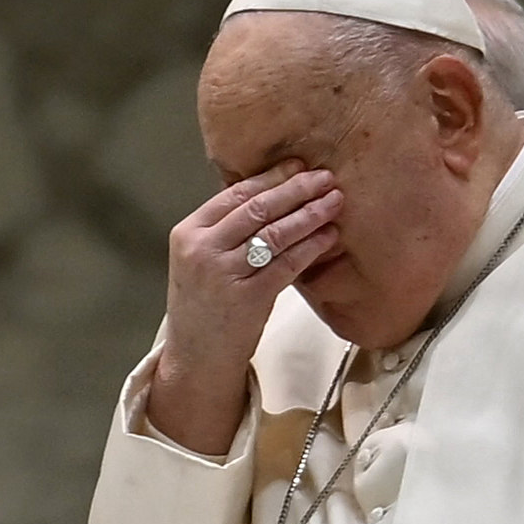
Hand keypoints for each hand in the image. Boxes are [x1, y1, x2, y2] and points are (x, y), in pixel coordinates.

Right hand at [148, 159, 342, 452]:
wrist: (197, 359)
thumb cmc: (205, 306)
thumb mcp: (200, 261)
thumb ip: (225, 230)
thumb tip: (270, 193)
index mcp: (187, 232)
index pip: (234, 193)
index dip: (271, 177)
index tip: (299, 165)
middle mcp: (201, 249)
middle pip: (257, 207)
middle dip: (296, 189)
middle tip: (326, 177)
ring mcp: (223, 273)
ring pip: (275, 233)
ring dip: (310, 214)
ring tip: (335, 201)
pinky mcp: (247, 298)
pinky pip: (287, 264)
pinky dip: (311, 247)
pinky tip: (330, 236)